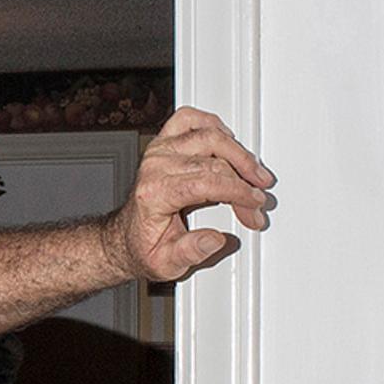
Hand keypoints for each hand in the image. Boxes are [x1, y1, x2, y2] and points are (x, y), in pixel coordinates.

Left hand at [106, 107, 275, 283]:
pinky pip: (189, 120)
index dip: (237, 192)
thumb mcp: (166, 264)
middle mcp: (155, 166)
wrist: (127, 237)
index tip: (254, 204)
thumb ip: (190, 252)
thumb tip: (214, 240)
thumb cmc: (146, 246)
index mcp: (154, 193)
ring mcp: (159, 151)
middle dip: (244, 183)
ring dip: (239, 154)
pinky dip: (213, 125)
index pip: (206, 183)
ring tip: (254, 175)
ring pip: (209, 137)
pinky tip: (229, 142)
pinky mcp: (163, 143)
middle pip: (214, 162)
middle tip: (256, 203)